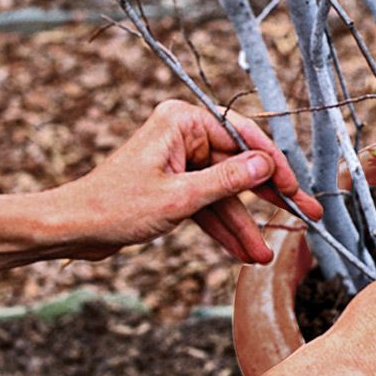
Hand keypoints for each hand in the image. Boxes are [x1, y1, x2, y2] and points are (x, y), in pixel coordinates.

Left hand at [45, 101, 321, 263]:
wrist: (71, 228)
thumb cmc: (113, 206)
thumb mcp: (179, 198)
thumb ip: (226, 181)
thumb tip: (265, 166)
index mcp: (181, 122)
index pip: (242, 137)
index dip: (273, 167)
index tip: (296, 192)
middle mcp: (181, 136)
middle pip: (236, 166)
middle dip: (266, 198)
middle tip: (304, 217)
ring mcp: (176, 162)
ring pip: (222, 193)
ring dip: (243, 224)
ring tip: (264, 254)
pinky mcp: (169, 187)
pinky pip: (205, 205)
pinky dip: (221, 228)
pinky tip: (242, 251)